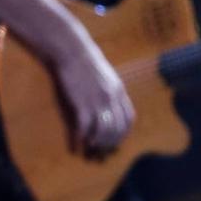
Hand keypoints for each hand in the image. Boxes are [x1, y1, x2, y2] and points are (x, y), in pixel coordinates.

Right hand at [52, 27, 134, 156]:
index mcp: (119, 90)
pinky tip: (76, 146)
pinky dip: (80, 140)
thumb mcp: (105, 74)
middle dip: (109, 144)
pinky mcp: (81, 103)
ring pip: (103, 131)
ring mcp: (97, 101)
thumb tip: (112, 105)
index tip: (115, 141)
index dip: (123, 133)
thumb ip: (111, 90)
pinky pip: (84, 128)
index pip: (128, 119)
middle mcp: (111, 98)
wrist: (71, 49)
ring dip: (97, 144)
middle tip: (101, 152)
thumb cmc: (85, 60)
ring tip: (89, 150)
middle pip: (117, 129)